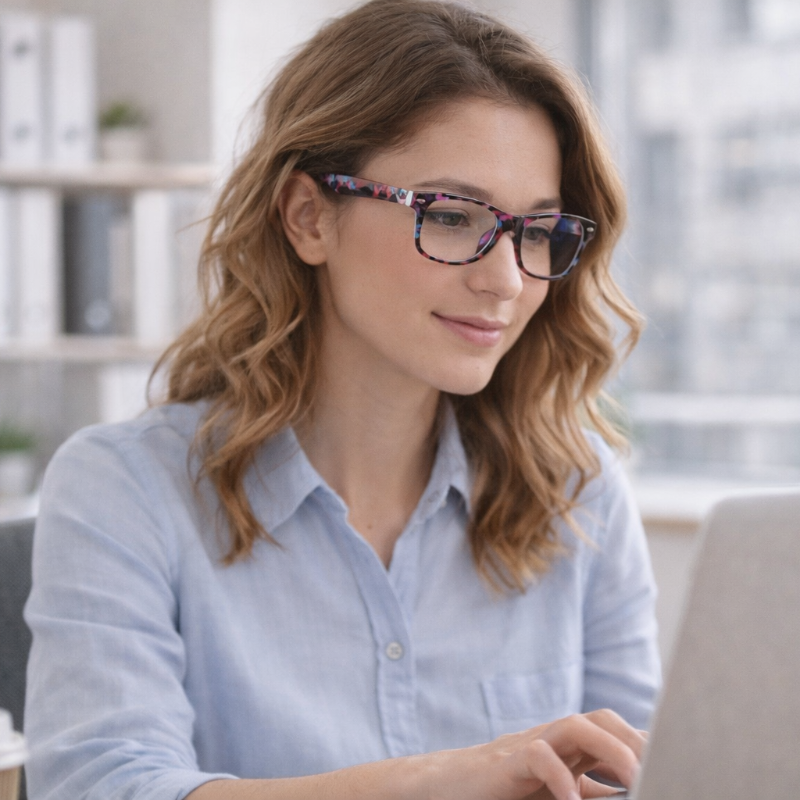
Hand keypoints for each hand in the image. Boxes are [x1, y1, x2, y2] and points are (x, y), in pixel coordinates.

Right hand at [414, 709, 643, 799]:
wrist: (445, 788)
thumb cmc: (504, 793)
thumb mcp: (556, 794)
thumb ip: (591, 793)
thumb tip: (633, 792)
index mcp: (568, 750)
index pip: (613, 732)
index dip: (646, 742)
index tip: (679, 760)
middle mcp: (552, 740)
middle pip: (600, 718)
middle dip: (634, 739)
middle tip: (662, 769)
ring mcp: (528, 746)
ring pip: (574, 725)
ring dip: (610, 748)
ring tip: (637, 777)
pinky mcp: (505, 762)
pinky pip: (538, 755)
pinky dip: (560, 775)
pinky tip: (572, 799)